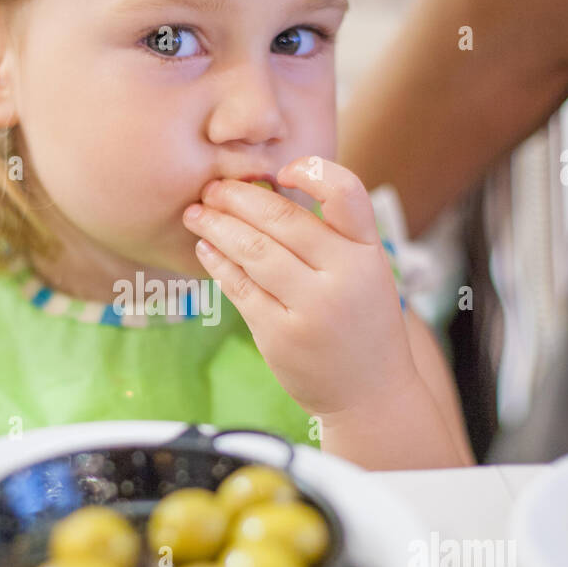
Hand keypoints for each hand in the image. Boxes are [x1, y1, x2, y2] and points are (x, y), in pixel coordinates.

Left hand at [182, 156, 418, 421]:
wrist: (371, 395)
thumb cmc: (362, 325)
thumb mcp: (368, 274)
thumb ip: (334, 237)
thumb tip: (269, 190)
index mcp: (369, 253)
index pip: (346, 193)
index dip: (312, 171)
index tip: (281, 170)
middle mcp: (343, 276)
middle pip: (281, 218)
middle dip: (238, 197)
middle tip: (212, 188)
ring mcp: (311, 308)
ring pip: (253, 250)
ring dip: (217, 226)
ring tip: (196, 214)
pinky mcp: (279, 334)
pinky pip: (239, 288)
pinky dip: (218, 263)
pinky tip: (205, 249)